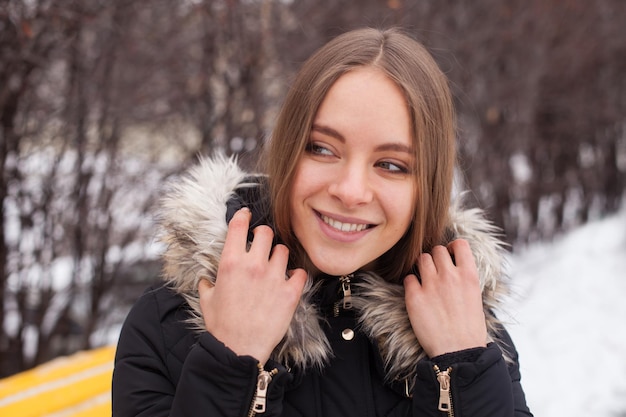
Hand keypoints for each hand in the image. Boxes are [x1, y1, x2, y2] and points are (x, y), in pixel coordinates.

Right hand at [198, 208, 306, 364]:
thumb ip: (207, 285)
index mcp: (230, 263)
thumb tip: (206, 280)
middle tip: (262, 244)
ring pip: (283, 250)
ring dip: (279, 255)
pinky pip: (300, 273)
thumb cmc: (221, 325)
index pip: (238, 226)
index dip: (243, 215)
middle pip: (265, 233)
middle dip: (263, 235)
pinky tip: (290, 282)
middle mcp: (253, 265)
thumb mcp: (207, 301)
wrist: (238, 349)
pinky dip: (296, 276)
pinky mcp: (290, 292)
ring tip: (275, 266)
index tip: (246, 214)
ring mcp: (274, 278)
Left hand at [403, 239, 486, 357]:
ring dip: (422, 266)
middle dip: (436, 257)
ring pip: (421, 259)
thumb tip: (455, 266)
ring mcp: (430, 285)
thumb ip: (464, 278)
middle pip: (437, 250)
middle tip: (436, 270)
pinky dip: (411, 283)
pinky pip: (408, 278)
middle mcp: (450, 276)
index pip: (460, 245)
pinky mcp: (414, 296)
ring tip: (426, 280)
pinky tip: (417, 294)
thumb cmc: (469, 328)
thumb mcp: (476, 297)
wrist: (458, 352)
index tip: (450, 253)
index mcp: (469, 276)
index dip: (453, 247)